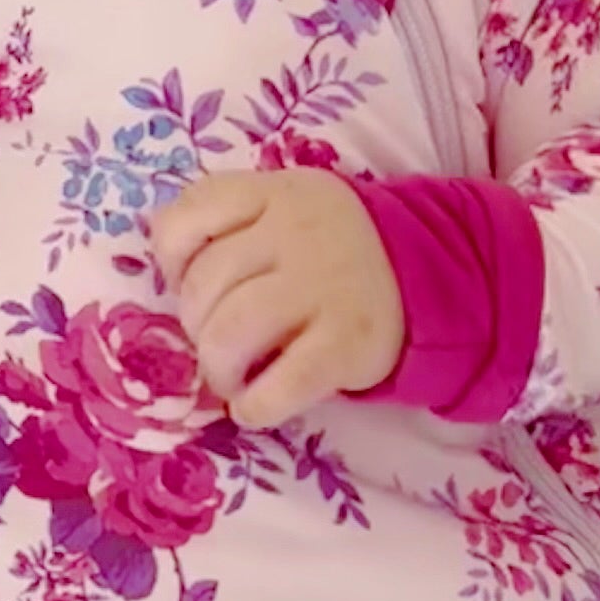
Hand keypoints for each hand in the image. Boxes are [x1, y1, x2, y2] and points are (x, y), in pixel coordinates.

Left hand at [149, 167, 405, 429]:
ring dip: (217, 367)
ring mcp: (324, 286)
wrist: (428, 276)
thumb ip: (233, 224)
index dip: (172, 258)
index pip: (192, 212)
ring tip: (231, 379)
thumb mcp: (288, 211)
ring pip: (230, 332)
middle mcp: (296, 233)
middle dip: (196, 325)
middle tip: (217, 343)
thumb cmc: (335, 253)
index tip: (187, 283)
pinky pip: (281, 384)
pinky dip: (255, 405)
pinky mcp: (347, 342)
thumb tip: (171, 282)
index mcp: (275, 194)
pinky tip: (254, 406)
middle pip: (205, 284)